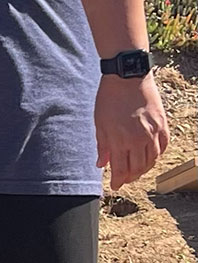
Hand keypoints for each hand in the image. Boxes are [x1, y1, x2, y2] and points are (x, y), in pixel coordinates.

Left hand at [95, 74, 168, 190]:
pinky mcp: (162, 125)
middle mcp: (138, 140)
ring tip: (136, 170)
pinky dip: (156, 155)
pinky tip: (150, 157)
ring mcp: (153, 132)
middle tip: (125, 179)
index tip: (115, 186)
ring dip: (144, 168)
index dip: (118, 180)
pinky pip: (163, 147)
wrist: (128, 76)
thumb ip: (102, 145)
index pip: (121, 169)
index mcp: (120, 140)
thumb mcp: (99, 122)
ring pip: (152, 160)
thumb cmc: (109, 98)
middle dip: (130, 177)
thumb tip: (101, 164)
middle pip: (138, 168)